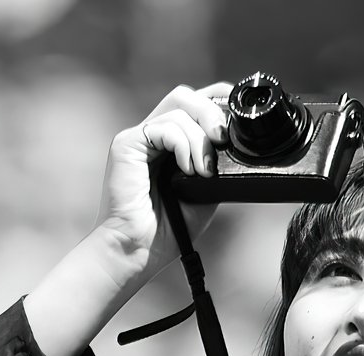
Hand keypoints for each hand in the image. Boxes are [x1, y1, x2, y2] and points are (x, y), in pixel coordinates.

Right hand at [26, 83, 233, 355]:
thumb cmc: (166, 230)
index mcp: (169, 143)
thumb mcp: (205, 191)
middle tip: (223, 140)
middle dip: (211, 111)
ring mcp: (137, 138)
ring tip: (203, 171)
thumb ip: (216, 163)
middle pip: (186, 95)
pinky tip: (188, 170)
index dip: (218, 100)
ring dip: (199, 137)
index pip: (195, 102)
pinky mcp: (125, 145)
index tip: (237, 122)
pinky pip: (163, 127)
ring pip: (178, 107)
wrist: (137, 252)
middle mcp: (152, 135)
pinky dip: (183, 144)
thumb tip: (236, 143)